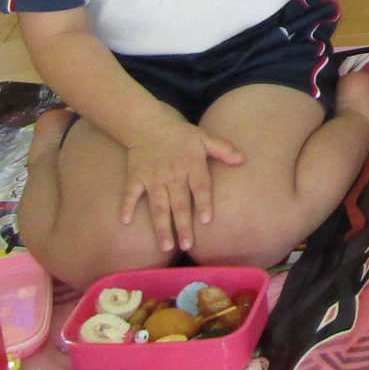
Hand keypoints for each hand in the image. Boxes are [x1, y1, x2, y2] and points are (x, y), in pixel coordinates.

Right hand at [119, 113, 244, 253]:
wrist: (148, 123)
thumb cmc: (181, 135)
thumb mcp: (204, 138)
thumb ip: (223, 149)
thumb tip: (243, 159)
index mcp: (192, 165)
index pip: (200, 187)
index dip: (203, 203)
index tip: (205, 220)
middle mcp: (173, 174)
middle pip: (179, 204)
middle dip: (183, 226)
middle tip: (188, 246)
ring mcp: (153, 177)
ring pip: (158, 206)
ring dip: (161, 226)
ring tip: (166, 246)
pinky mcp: (136, 176)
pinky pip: (131, 193)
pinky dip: (127, 206)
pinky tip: (125, 222)